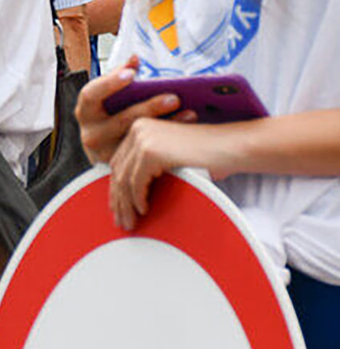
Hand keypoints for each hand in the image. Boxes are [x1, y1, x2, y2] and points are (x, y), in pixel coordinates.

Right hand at [77, 57, 193, 163]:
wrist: (105, 152)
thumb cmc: (111, 118)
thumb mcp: (110, 99)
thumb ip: (120, 78)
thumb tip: (134, 59)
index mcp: (86, 111)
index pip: (90, 94)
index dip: (110, 83)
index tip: (131, 74)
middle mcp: (91, 133)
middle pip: (121, 119)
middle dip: (149, 108)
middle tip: (173, 98)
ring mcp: (105, 153)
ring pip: (136, 139)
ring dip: (165, 125)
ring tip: (189, 113)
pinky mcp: (123, 168)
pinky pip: (146, 154)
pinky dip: (167, 141)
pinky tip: (183, 132)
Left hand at [109, 117, 228, 230]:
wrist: (232, 147)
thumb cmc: (208, 155)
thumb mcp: (170, 157)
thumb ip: (148, 166)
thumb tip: (127, 191)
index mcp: (140, 127)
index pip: (118, 162)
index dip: (115, 187)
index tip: (117, 207)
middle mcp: (138, 128)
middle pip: (118, 171)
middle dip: (118, 199)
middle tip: (121, 220)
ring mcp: (143, 139)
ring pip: (125, 179)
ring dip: (126, 204)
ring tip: (130, 222)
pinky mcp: (151, 151)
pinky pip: (136, 182)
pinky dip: (138, 199)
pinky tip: (144, 210)